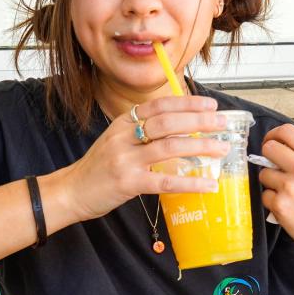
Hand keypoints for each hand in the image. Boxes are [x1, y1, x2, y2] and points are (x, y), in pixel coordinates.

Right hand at [57, 96, 230, 221]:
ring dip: (201, 147)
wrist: (71, 191)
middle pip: (168, 122)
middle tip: (223, 124)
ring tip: (221, 149)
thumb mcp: (117, 140)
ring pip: (170, 147)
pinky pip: (166, 181)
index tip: (210, 104)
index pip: (160, 106)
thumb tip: (180, 128)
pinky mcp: (129, 183)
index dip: (187, 103)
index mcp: (123, 123)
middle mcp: (125, 137)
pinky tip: (208, 184)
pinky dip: (191, 183)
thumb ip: (142, 133)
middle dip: (199, 122)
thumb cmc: (98, 167)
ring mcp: (126, 159)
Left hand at [259, 124, 293, 260]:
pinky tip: (286, 205)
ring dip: (270, 181)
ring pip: (263, 173)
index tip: (272, 141)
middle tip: (271, 164)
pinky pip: (264, 194)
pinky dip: (272, 200)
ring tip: (285, 191)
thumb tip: (293, 145)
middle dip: (267, 155)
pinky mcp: (280, 205)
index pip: (288, 131)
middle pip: (269, 148)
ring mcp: (290, 187)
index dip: (274, 134)